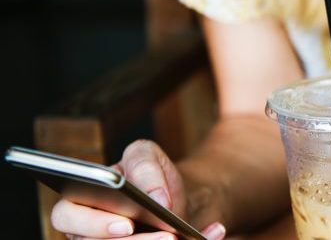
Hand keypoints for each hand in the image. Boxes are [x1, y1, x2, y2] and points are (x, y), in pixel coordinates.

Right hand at [50, 139, 225, 239]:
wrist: (176, 199)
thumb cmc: (152, 177)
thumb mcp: (148, 156)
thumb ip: (146, 167)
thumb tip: (156, 198)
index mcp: (80, 200)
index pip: (67, 216)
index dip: (93, 223)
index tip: (126, 224)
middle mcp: (87, 231)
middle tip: (166, 237)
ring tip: (179, 237)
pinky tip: (207, 235)